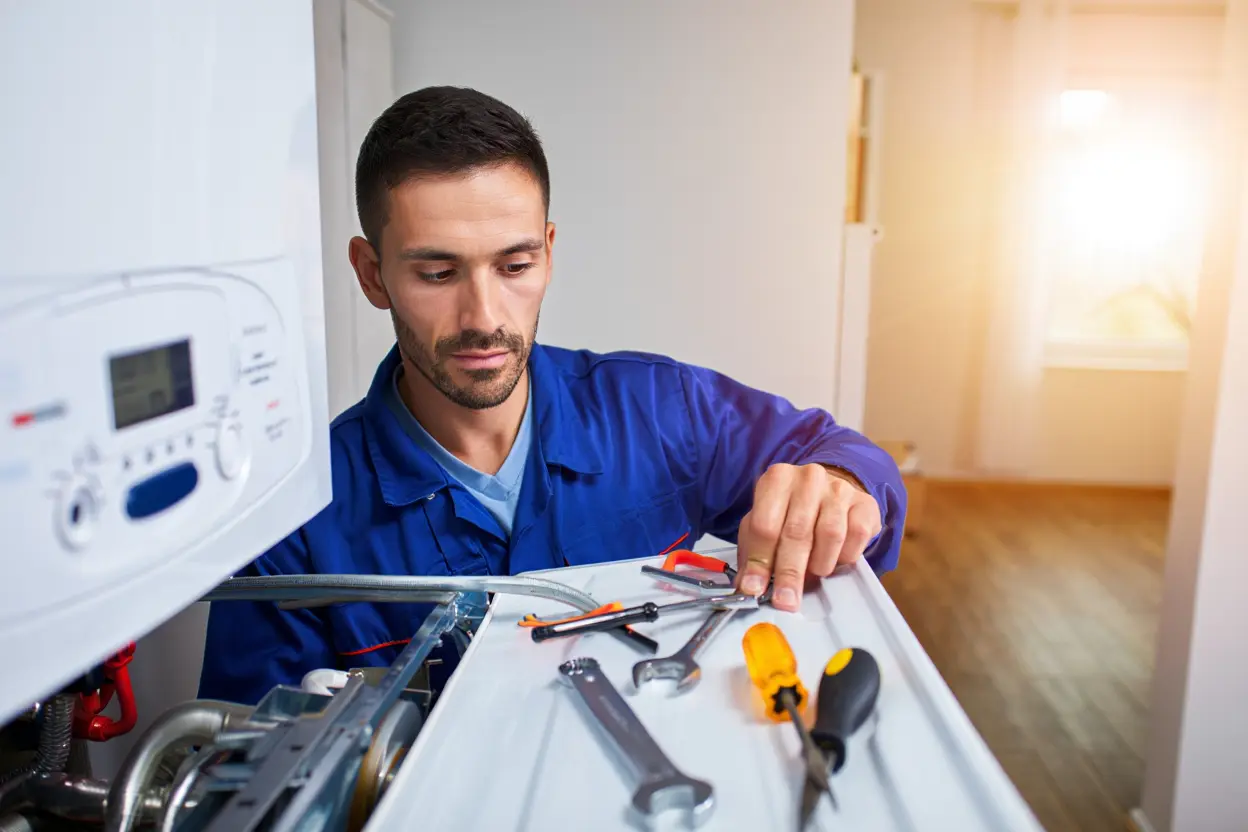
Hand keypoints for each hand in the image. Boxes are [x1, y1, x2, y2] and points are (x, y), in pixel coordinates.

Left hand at [735, 463, 881, 611]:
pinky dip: (845, 556)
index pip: (764, 525)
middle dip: (789, 573)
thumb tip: (749, 586)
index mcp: (777, 479)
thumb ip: (754, 553)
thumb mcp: (765, 524)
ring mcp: (839, 488)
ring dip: (820, 563)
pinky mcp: (864, 503)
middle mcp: (808, 478)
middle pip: (797, 532)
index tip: (756, 588)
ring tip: (814, 570)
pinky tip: (836, 556)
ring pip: (831, 535)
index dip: (759, 561)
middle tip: (786, 599)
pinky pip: (856, 537)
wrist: (830, 493)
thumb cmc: (792, 512)